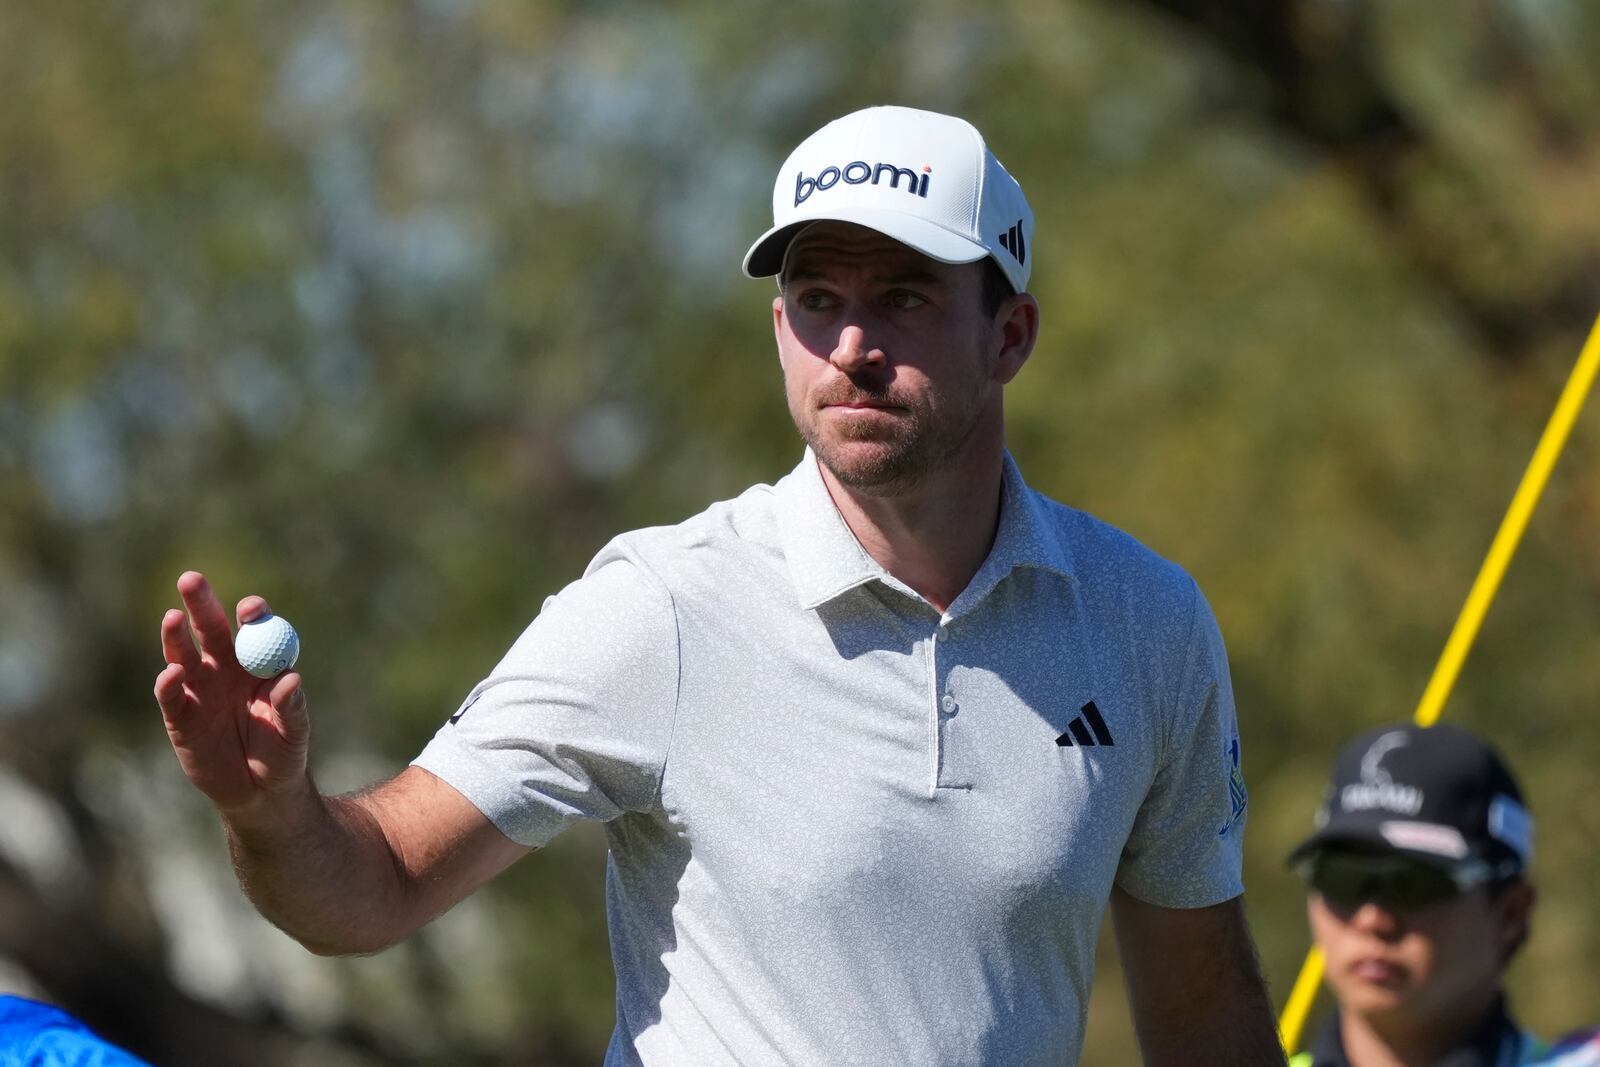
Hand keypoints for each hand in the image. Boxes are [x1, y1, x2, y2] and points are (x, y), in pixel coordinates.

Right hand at [154, 571, 310, 816]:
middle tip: (191, 579)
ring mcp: (200, 690)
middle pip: (212, 629)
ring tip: (174, 618)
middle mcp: (226, 669)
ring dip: (176, 636)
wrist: (260, 792)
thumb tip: (290, 679)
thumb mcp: (294, 732)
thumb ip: (292, 707)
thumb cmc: (284, 753)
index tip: (251, 607)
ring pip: (184, 654)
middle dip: (201, 604)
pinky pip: (170, 695)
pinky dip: (169, 683)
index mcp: (259, 664)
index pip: (254, 629)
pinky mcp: (179, 716)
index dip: (252, 615)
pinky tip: (172, 673)